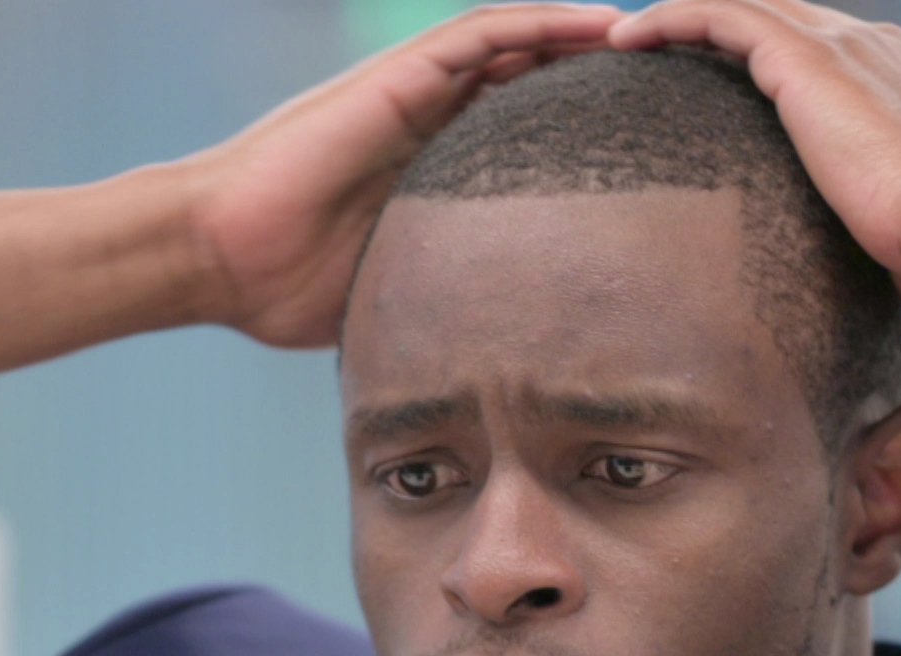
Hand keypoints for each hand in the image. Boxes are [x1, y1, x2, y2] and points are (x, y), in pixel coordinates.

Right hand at [176, 5, 623, 348]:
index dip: (589, 136)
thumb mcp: (396, 296)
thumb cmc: (284, 289)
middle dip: (604, 80)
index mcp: (432, 169)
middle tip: (679, 87)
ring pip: (522, 44)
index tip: (655, 153)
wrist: (220, 254)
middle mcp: (431, 120)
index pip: (528, 137)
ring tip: (660, 37)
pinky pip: (486, 33)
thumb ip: (447, 308)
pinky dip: (546, 22)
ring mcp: (417, 92)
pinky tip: (604, 23)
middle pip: (536, 82)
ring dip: (589, 38)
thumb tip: (501, 374)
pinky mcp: (403, 75)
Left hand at [609, 1, 900, 323]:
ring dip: (683, 19)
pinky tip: (627, 39)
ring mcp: (843, 46)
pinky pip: (722, 14)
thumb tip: (898, 273)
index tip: (727, 96)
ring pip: (747, 7)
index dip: (774, 67)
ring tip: (626, 40)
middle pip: (784, 21)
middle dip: (725, 30)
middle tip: (661, 55)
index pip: (830, 59)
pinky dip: (672, 18)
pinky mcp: (807, 57)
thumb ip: (897, 234)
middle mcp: (875, 49)